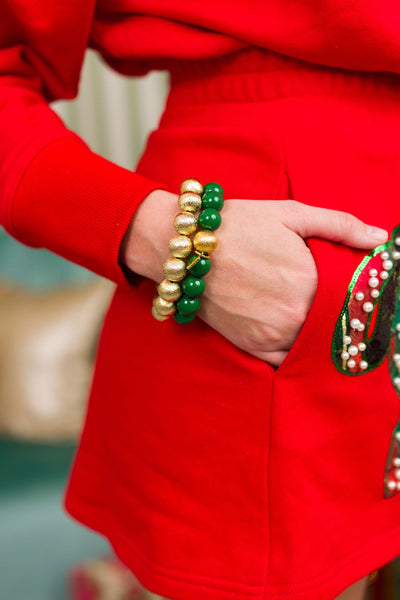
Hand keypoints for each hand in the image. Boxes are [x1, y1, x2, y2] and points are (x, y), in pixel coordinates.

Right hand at [121, 192, 387, 366]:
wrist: (184, 248)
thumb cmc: (238, 225)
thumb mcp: (291, 214)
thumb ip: (340, 225)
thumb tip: (380, 238)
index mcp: (309, 282)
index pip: (353, 299)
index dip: (361, 294)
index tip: (364, 291)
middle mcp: (293, 317)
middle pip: (334, 324)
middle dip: (342, 314)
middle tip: (342, 303)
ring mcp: (271, 336)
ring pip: (313, 345)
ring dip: (321, 334)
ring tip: (319, 316)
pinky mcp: (250, 347)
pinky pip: (286, 361)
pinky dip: (297, 352)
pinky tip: (299, 336)